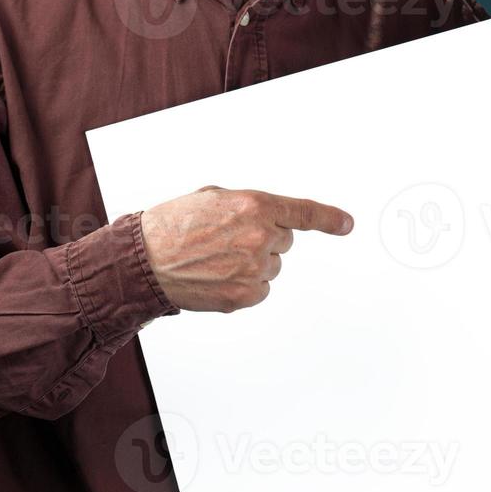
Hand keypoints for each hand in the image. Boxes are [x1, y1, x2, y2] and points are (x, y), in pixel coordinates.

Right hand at [139, 185, 353, 312]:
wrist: (143, 260)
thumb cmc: (172, 225)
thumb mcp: (212, 197)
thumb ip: (247, 204)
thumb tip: (266, 216)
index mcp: (254, 205)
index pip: (303, 213)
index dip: (329, 218)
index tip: (347, 224)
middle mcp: (259, 236)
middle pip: (284, 241)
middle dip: (262, 239)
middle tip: (226, 240)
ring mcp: (254, 268)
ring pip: (271, 266)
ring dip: (251, 263)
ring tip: (214, 259)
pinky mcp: (245, 295)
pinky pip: (261, 289)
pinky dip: (244, 286)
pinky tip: (217, 278)